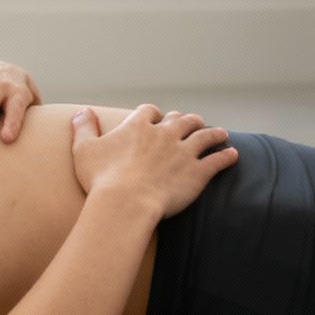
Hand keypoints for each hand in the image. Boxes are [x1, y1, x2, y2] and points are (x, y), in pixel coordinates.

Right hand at [69, 103, 238, 219]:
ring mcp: (184, 152)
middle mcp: (164, 134)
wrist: (126, 203)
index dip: (153, 114)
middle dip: (186, 120)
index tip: (156, 117)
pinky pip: (218, 160)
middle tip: (191, 122)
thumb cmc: (101, 179)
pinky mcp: (198, 172)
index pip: (149, 112)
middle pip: (181, 120)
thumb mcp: (84, 150)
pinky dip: (227, 156)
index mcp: (138, 127)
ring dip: (213, 133)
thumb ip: (83, 128)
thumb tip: (82, 112)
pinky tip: (233, 155)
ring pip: (204, 135)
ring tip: (220, 133)